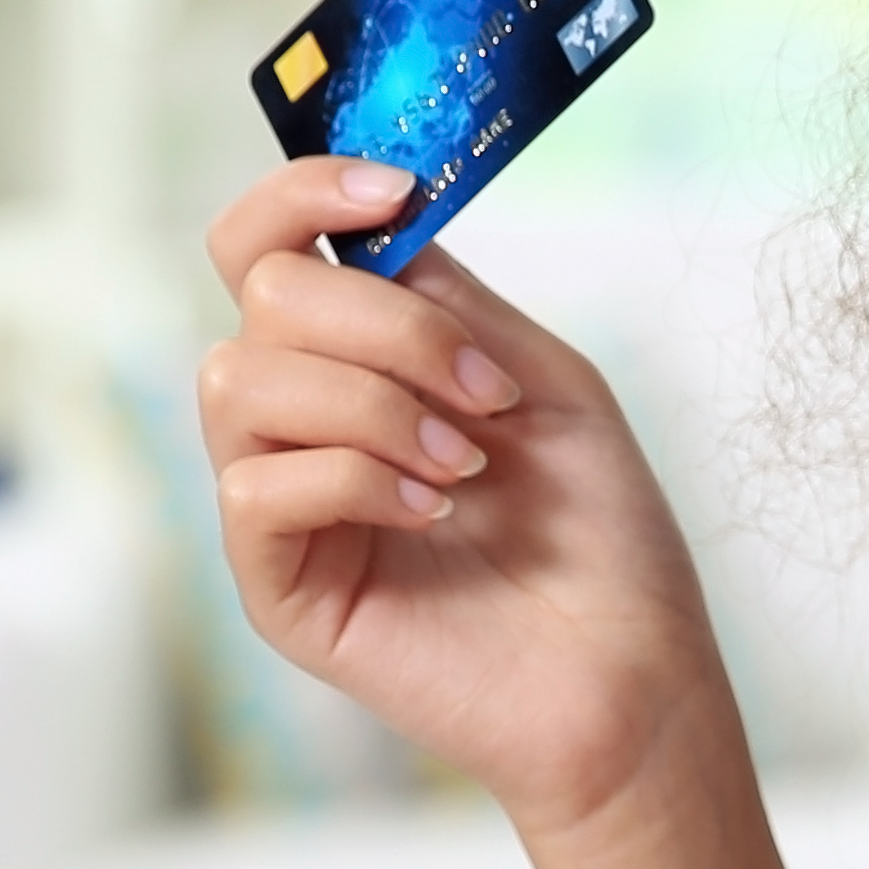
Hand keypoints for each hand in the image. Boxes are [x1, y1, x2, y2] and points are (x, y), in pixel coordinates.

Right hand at [195, 159, 735, 842]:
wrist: (630, 674)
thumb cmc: (599, 538)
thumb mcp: (541, 382)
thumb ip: (449, 301)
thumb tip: (371, 233)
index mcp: (358, 363)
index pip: (264, 250)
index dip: (302, 196)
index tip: (391, 193)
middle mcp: (303, 423)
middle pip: (259, 299)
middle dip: (382, 323)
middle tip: (482, 393)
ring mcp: (282, 506)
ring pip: (238, 381)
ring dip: (372, 402)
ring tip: (466, 463)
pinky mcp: (278, 588)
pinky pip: (255, 487)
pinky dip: (353, 479)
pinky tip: (435, 513)